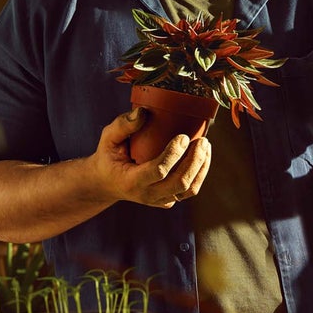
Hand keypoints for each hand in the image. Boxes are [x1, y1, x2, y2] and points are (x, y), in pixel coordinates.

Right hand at [92, 108, 211, 208]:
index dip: (174, 154)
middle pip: (179, 183)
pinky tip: (203, 156)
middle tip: (202, 140)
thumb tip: (144, 111)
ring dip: (201, 167)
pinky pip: (188, 191)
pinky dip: (200, 174)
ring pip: (188, 190)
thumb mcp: (108, 138)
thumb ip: (123, 125)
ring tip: (205, 146)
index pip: (159, 171)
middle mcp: (147, 195)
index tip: (183, 136)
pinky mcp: (167, 200)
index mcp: (131, 181)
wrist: (107, 182)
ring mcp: (158, 200)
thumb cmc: (109, 156)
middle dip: (195, 161)